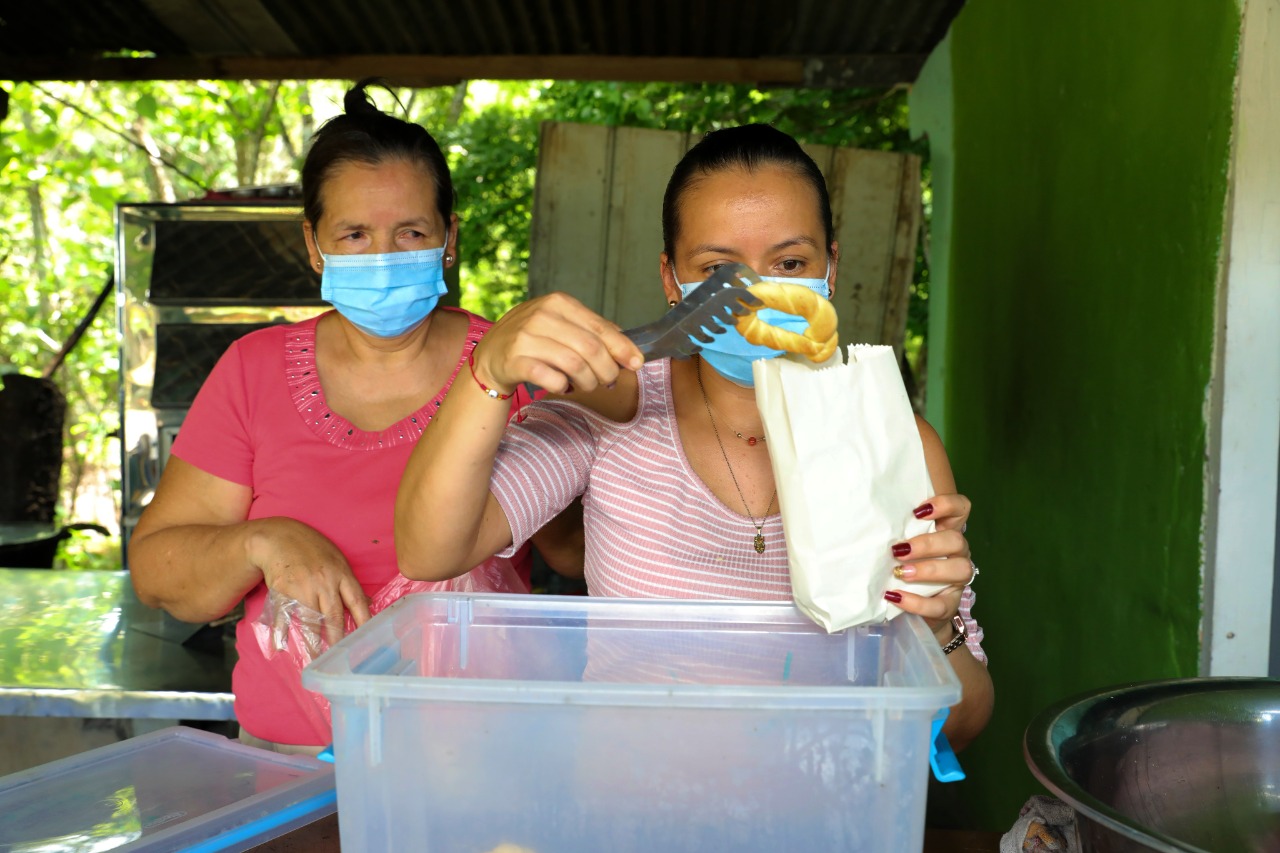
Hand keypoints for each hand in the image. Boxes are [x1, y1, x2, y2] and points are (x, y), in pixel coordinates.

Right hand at [247, 517, 371, 648]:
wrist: (279, 538)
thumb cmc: (312, 549)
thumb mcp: (337, 560)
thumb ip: (349, 584)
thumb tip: (368, 603)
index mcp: (341, 574)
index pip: (356, 600)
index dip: (363, 620)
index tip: (366, 639)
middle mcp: (323, 582)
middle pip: (333, 615)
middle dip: (336, 637)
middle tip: (338, 657)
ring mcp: (302, 587)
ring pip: (309, 619)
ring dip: (312, 641)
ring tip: (315, 658)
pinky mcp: (282, 591)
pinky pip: (284, 615)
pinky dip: (282, 632)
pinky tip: (281, 647)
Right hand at [471, 293, 643, 394]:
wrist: (490, 355)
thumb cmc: (532, 340)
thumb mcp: (560, 324)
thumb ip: (590, 330)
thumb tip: (627, 345)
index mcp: (558, 302)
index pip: (599, 327)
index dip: (622, 348)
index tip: (636, 363)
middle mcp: (542, 316)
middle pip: (591, 348)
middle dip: (607, 370)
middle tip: (608, 382)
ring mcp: (526, 338)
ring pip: (575, 365)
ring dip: (588, 382)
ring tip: (586, 386)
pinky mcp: (515, 360)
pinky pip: (552, 379)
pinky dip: (564, 386)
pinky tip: (563, 386)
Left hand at [883, 493, 973, 640]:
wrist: (910, 608)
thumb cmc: (902, 565)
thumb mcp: (900, 545)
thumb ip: (895, 533)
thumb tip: (866, 523)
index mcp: (946, 531)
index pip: (960, 508)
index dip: (946, 505)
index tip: (918, 511)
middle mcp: (957, 552)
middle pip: (956, 540)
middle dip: (927, 544)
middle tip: (899, 551)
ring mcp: (957, 579)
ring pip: (960, 569)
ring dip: (928, 570)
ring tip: (901, 573)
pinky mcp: (950, 604)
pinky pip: (941, 605)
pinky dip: (917, 602)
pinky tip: (896, 597)